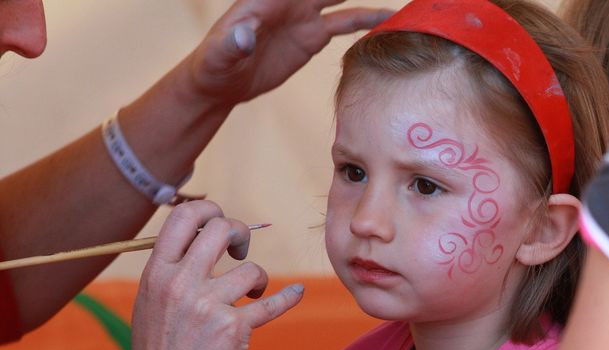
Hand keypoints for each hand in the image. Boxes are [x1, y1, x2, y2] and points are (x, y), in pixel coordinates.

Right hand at [124, 200, 303, 349]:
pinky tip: (296, 292)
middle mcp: (182, 284)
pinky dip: (288, 297)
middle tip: (241, 251)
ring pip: (251, 269)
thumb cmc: (159, 348)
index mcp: (157, 272)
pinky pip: (271, 304)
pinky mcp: (234, 329)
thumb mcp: (152, 299)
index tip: (221, 224)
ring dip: (257, 278)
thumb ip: (173, 266)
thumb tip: (203, 232)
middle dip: (240, 233)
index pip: (185, 217)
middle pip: (222, 230)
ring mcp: (208, 306)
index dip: (210, 211)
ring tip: (251, 293)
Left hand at [185, 0, 391, 106]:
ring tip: (395, 6)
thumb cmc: (214, 66)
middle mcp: (290, 1)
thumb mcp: (219, 56)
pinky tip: (387, 20)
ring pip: (342, 0)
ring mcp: (304, 17)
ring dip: (365, 2)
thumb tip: (245, 34)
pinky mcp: (311, 38)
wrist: (222, 84)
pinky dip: (365, 21)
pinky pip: (344, 24)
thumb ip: (232, 43)